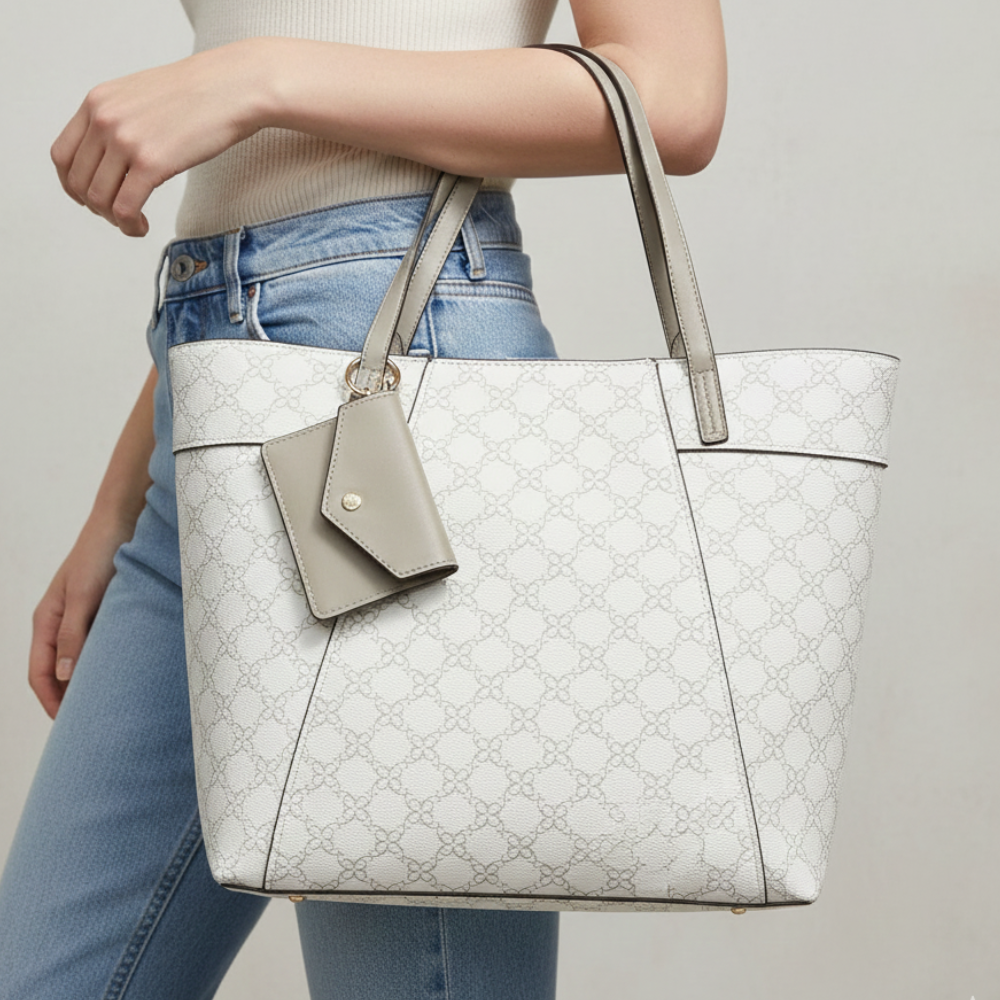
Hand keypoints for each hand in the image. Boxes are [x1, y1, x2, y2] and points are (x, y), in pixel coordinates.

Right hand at [29, 513, 137, 718]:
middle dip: (67, 698)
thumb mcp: (85, 595)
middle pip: (57, 671)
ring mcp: (81, 616)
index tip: (67, 724)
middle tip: (88, 725)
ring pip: (77, 659)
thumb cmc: (100, 552)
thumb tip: (66, 676)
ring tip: (105, 706)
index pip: (40, 672)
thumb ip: (74, 634)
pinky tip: (120, 673)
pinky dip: (102, 662)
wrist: (124, 520)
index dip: (50, 700)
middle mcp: (60, 621)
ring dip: (86, 682)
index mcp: (47, 620)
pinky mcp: (102, 610)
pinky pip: (96, 645)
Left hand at [50, 40, 268, 236]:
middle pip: (77, 181)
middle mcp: (104, 120)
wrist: (230, 88)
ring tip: (134, 223)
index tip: (92, 198)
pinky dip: (129, 225)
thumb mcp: (140, 96)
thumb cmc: (197, 95)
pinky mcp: (151, 163)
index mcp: (97, 102)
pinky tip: (143, 227)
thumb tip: (111, 157)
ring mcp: (125, 141)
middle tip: (119, 215)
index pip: (62, 155)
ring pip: (98, 198)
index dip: (72, 186)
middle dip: (96, 207)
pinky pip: (125, 207)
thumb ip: (118, 121)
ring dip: (114, 220)